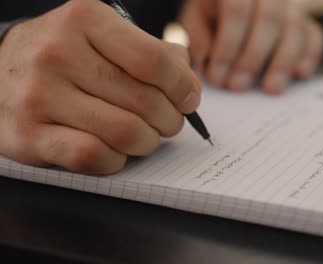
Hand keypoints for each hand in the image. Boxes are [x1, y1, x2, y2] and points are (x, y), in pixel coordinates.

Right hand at [0, 0, 200, 173]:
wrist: (1, 71)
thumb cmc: (67, 56)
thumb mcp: (106, 37)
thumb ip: (154, 54)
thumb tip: (189, 86)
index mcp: (85, 19)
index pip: (153, 60)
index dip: (182, 87)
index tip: (188, 100)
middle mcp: (57, 52)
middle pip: (144, 101)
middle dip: (169, 120)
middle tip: (168, 122)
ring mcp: (39, 95)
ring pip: (125, 132)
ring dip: (147, 142)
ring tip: (145, 136)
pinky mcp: (28, 134)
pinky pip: (93, 156)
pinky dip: (116, 160)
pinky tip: (115, 151)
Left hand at [179, 0, 322, 93]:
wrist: (232, 7)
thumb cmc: (213, 15)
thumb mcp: (196, 22)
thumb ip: (201, 40)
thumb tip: (211, 64)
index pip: (236, 9)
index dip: (227, 45)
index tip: (217, 75)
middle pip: (269, 18)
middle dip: (252, 57)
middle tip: (238, 85)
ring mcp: (290, 5)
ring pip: (295, 27)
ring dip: (282, 62)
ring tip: (269, 88)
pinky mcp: (306, 22)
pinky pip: (315, 35)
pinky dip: (310, 55)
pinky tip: (300, 74)